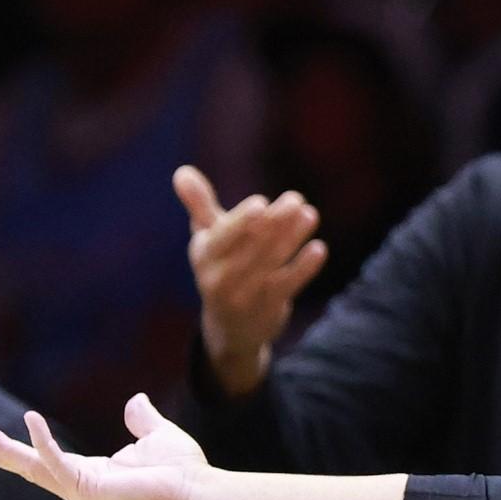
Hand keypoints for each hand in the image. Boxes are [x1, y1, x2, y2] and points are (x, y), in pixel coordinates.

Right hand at [0, 394, 210, 499]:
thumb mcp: (156, 435)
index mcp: (91, 473)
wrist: (198, 493)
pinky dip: (43, 443)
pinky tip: (30, 420)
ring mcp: (82, 492)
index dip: (20, 446)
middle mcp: (80, 485)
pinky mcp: (90, 491)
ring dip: (2, 450)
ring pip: (32, 468)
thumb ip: (141, 420)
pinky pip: (58, 464)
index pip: (45, 460)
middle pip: (28, 467)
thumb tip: (135, 401)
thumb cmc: (182, 471)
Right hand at [175, 165, 326, 396]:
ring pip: (271, 263)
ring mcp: (244, 296)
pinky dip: (303, 267)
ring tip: (310, 214)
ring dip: (293, 237)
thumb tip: (181, 171)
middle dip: (275, 222)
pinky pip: (287, 285)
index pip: (221, 237)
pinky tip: (319, 247)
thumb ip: (199, 205)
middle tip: (296, 199)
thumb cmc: (220, 268)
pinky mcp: (268, 308)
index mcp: (204, 255)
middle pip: (251, 247)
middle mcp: (219, 278)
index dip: (242, 221)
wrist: (229, 328)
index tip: (262, 202)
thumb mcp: (207, 239)